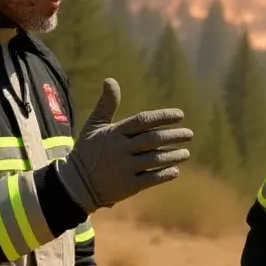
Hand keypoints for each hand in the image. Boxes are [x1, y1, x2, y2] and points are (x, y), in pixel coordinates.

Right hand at [57, 78, 194, 212]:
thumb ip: (106, 104)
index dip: (163, 117)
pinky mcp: (127, 186)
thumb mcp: (94, 126)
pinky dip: (165, 174)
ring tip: (186, 153)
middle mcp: (121, 149)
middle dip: (174, 136)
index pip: (143, 120)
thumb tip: (110, 80)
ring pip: (155, 160)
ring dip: (173, 155)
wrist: (75, 184)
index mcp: (115, 133)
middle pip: (153, 140)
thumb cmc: (88, 150)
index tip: (180, 115)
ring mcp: (124, 168)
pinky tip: (175, 170)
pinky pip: (151, 179)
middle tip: (189, 134)